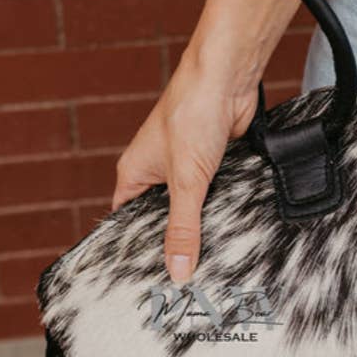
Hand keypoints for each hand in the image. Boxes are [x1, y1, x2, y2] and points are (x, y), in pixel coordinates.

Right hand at [111, 49, 259, 283]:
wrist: (228, 77)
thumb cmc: (192, 114)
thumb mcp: (186, 181)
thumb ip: (183, 228)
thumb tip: (178, 270)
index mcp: (134, 174)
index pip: (126, 221)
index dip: (137, 247)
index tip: (150, 279)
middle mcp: (156, 171)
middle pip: (161, 218)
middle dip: (175, 241)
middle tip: (186, 279)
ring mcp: (185, 167)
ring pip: (191, 207)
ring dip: (202, 223)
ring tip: (210, 259)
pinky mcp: (213, 163)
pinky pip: (214, 194)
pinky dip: (221, 206)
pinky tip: (231, 226)